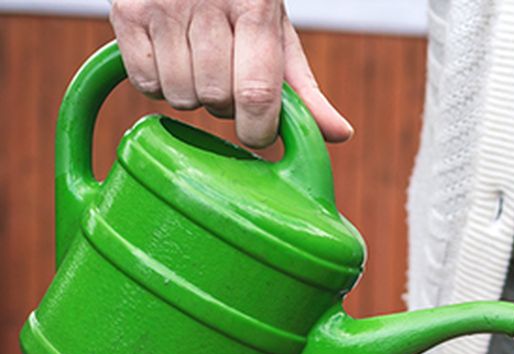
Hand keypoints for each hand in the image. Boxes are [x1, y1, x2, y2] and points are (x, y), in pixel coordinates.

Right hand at [110, 0, 352, 147]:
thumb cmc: (241, 1)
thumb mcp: (277, 34)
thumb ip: (305, 89)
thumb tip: (341, 135)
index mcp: (255, 7)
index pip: (256, 93)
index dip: (258, 128)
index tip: (259, 131)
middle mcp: (206, 2)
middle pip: (216, 99)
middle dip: (227, 107)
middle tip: (228, 81)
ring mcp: (162, 5)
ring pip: (179, 96)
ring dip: (194, 97)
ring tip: (201, 66)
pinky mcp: (126, 11)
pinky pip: (146, 84)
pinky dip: (161, 86)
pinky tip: (173, 59)